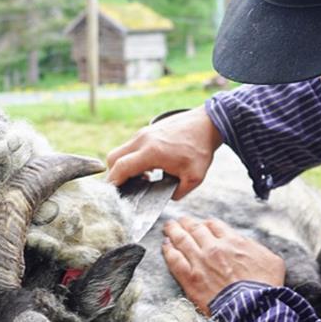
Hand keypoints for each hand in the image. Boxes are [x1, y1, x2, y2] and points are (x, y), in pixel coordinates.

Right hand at [105, 106, 222, 200]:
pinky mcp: (147, 130)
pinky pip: (131, 146)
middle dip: (114, 175)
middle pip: (113, 158)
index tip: (113, 194)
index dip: (113, 183)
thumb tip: (165, 198)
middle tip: (125, 188)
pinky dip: (132, 158)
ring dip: (125, 166)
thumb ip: (177, 193)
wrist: (207, 123)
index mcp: (152, 152)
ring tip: (142, 179)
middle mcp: (143, 140)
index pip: (121, 167)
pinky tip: (149, 168)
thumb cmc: (201, 149)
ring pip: (121, 151)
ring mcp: (143, 133)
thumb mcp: (194, 178)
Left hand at [161, 217, 284, 315]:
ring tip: (168, 227)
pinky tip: (165, 245)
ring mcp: (200, 262)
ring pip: (182, 240)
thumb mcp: (271, 260)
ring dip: (174, 231)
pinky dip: (168, 250)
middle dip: (186, 223)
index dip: (206, 224)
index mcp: (233, 241)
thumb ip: (256, 248)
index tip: (203, 224)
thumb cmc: (266, 287)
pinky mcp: (190, 279)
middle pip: (195, 229)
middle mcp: (214, 248)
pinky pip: (174, 259)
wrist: (254, 308)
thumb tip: (249, 246)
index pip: (214, 225)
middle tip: (179, 220)